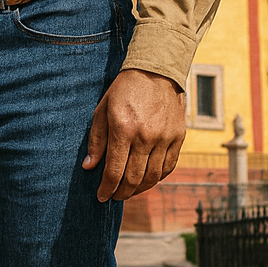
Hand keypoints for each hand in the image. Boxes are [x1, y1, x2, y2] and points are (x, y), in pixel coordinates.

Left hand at [83, 69, 185, 201]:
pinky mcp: (178, 136)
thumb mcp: (103, 110)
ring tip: (130, 190)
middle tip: (115, 196)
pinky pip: (169, 166)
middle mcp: (145, 136)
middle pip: (134, 178)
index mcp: (123, 129)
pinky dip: (158, 178)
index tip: (102, 196)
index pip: (114, 171)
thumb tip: (89, 166)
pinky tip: (148, 179)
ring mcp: (164, 138)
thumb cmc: (124, 90)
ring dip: (139, 189)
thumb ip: (96, 139)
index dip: (107, 188)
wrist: (156, 70)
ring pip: (152, 177)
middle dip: (121, 192)